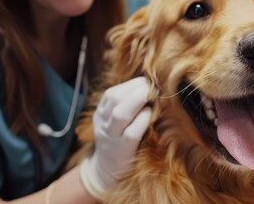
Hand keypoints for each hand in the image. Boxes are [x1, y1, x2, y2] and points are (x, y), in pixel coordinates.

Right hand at [80, 77, 151, 197]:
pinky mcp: (122, 151)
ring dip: (138, 100)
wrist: (106, 172)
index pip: (112, 93)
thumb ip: (127, 106)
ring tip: (152, 95)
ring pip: (120, 114)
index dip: (131, 84)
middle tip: (152, 86)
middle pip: (114, 98)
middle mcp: (103, 124)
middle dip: (135, 88)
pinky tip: (150, 114)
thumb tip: (150, 87)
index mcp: (101, 114)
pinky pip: (131, 133)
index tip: (148, 81)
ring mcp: (111, 138)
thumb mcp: (115, 122)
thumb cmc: (118, 141)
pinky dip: (142, 121)